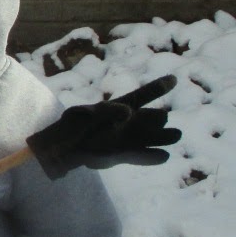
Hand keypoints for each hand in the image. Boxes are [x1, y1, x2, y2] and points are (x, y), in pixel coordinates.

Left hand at [27, 74, 180, 176]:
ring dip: (161, 137)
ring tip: (176, 135)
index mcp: (115, 107)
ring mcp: (125, 140)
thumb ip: (105, 112)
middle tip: (162, 117)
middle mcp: (125, 123)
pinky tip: (163, 156)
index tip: (173, 79)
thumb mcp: (81, 116)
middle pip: (146, 118)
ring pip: (148, 136)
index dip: (156, 88)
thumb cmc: (69, 127)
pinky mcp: (121, 156)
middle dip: (153, 118)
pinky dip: (149, 156)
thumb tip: (128, 112)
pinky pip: (138, 155)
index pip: (140, 96)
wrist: (59, 151)